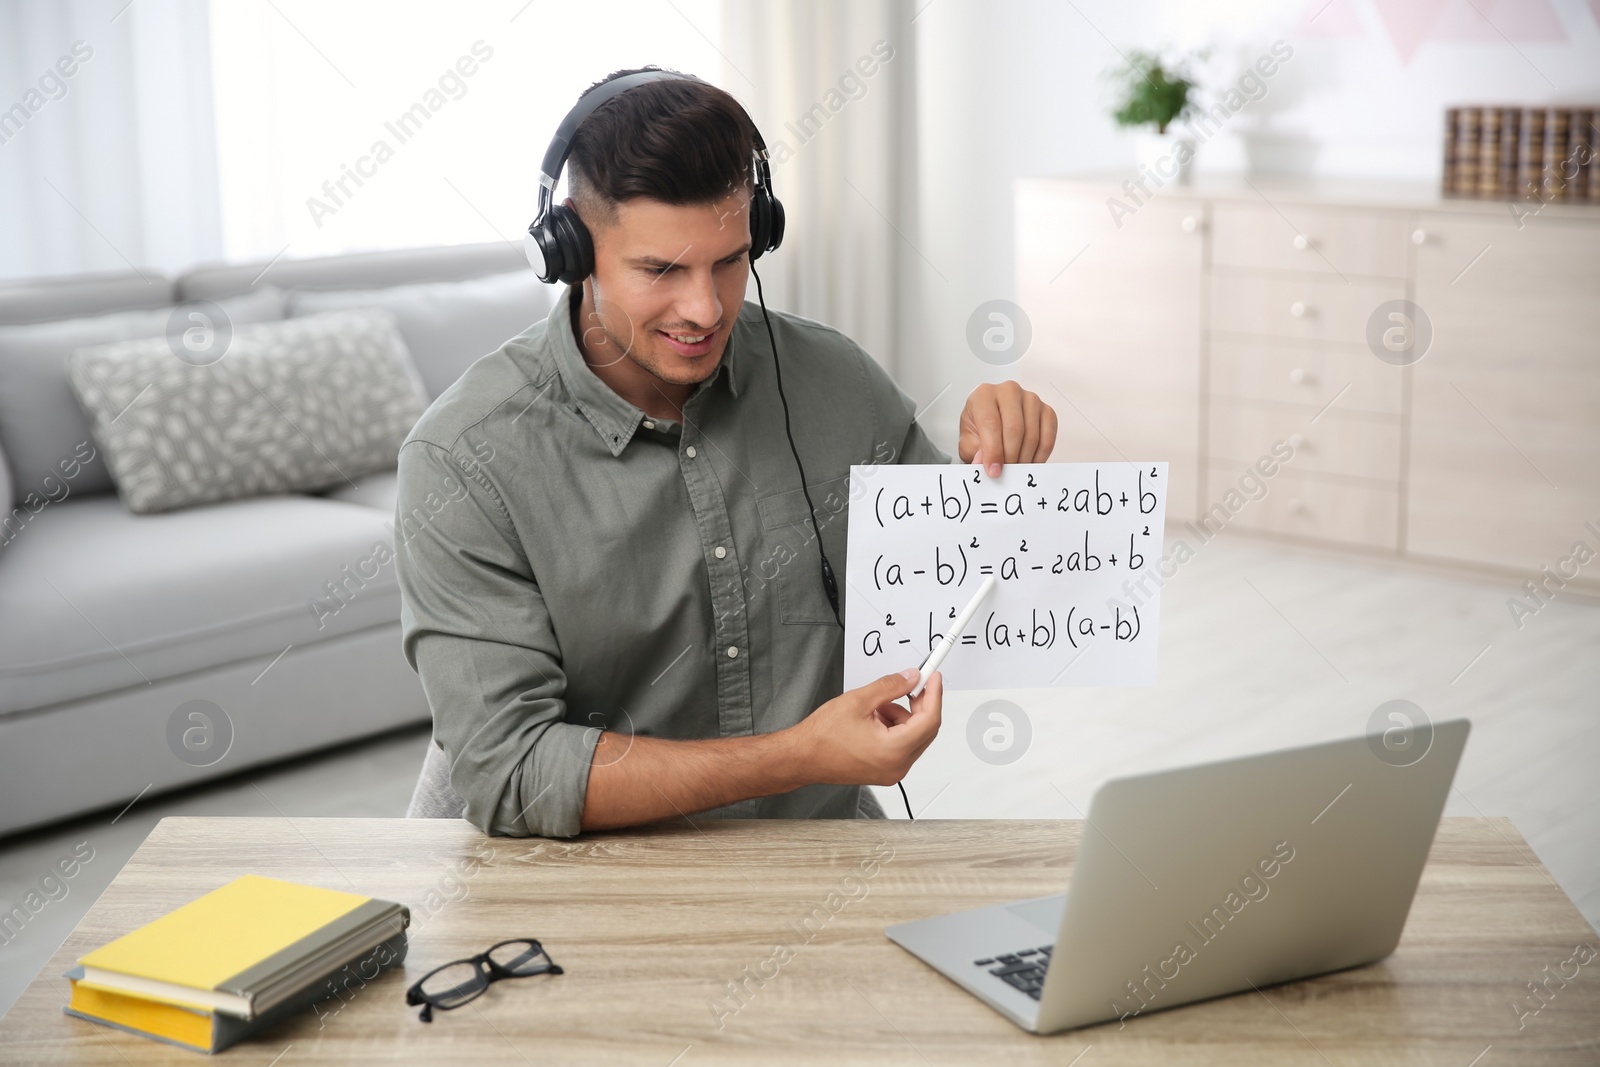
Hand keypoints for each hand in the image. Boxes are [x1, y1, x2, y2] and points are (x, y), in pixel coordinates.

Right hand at [787, 668, 942, 786]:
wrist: (802, 757)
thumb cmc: (821, 738)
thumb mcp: (859, 701)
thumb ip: (891, 687)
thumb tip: (911, 678)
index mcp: (893, 750)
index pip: (929, 720)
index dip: (934, 695)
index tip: (933, 678)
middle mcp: (896, 766)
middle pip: (925, 729)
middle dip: (918, 704)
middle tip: (910, 684)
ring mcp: (891, 772)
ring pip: (912, 736)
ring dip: (901, 716)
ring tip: (876, 706)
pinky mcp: (884, 771)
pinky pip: (901, 745)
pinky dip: (894, 728)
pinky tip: (873, 718)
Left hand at [957, 381, 1057, 476]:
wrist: (992, 424)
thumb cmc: (979, 430)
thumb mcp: (968, 443)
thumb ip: (974, 452)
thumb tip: (982, 463)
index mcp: (984, 394)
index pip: (991, 423)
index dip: (993, 451)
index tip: (994, 472)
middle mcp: (1008, 391)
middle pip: (1014, 429)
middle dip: (1010, 457)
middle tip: (1006, 473)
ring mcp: (1030, 399)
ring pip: (1032, 435)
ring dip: (1024, 458)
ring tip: (1015, 469)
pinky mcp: (1046, 410)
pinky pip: (1048, 437)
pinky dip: (1040, 455)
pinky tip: (1029, 463)